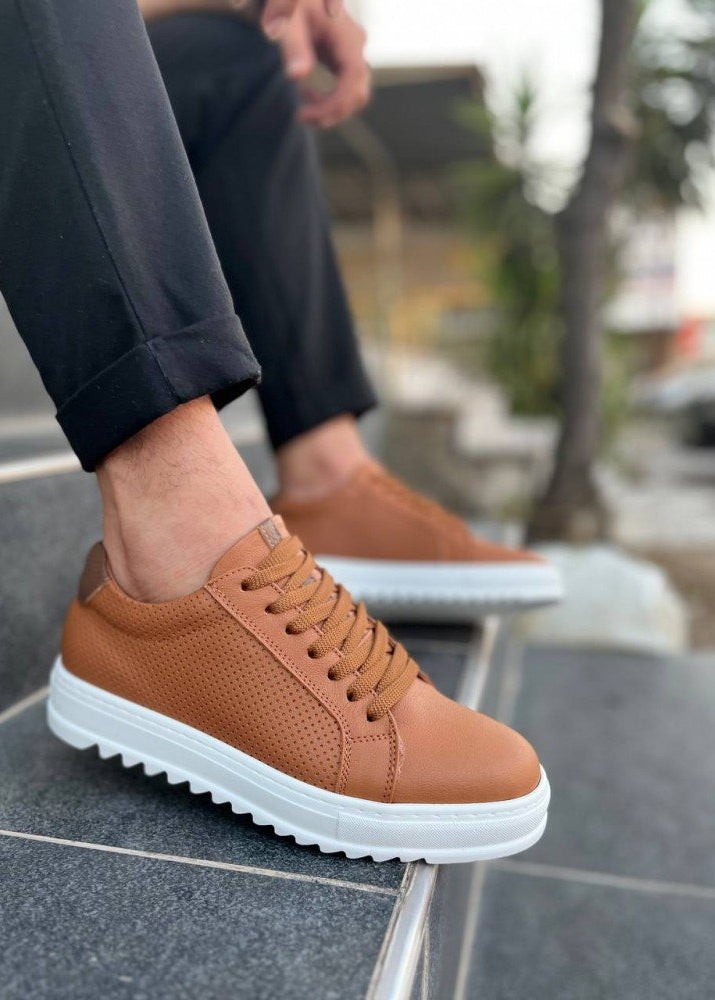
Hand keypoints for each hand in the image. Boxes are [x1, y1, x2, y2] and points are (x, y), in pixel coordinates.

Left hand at [276, 0, 369, 127]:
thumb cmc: (293, 4)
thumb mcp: (289, 23)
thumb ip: (293, 46)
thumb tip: (296, 77)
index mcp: (347, 36)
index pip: (353, 79)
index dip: (334, 103)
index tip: (305, 115)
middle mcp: (356, 46)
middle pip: (359, 92)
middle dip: (332, 112)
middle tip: (301, 117)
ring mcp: (353, 53)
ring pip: (355, 94)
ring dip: (332, 110)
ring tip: (303, 111)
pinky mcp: (345, 59)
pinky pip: (347, 89)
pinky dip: (329, 101)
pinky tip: (305, 93)